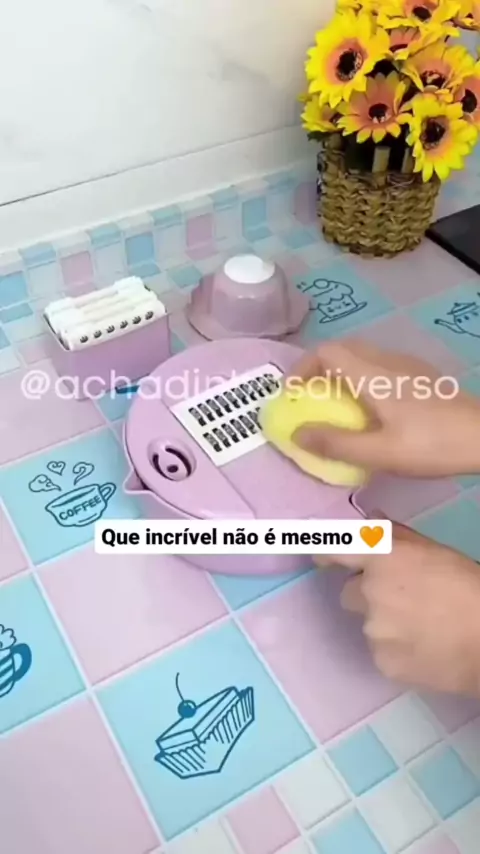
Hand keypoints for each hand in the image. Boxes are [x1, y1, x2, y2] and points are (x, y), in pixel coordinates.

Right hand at [288, 338, 479, 476]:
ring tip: (335, 408)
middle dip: (318, 370)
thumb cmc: (431, 444)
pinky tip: (370, 410)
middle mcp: (386, 361)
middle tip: (310, 400)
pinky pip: (379, 366)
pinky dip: (361, 379)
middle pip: (342, 349)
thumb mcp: (379, 453)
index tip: (292, 396)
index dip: (302, 369)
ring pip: (362, 356)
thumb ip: (335, 444)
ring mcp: (406, 365)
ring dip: (340, 374)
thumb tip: (296, 434)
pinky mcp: (420, 376)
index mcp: (372, 374)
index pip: (326, 352)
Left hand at [318, 524, 479, 695]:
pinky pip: (379, 651)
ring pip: (367, 624)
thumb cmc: (468, 587)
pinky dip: (395, 649)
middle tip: (401, 599)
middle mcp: (369, 593)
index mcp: (381, 559)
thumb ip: (395, 536)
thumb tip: (371, 519)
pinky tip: (422, 647)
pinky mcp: (381, 662)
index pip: (336, 551)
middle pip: (350, 593)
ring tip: (419, 626)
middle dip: (367, 594)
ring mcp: (373, 631)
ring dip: (383, 622)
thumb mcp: (434, 551)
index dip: (324, 554)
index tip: (320, 558)